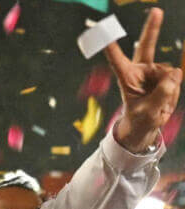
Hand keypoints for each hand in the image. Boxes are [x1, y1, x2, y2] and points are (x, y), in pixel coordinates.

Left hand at [106, 8, 183, 152]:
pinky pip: (176, 78)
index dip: (112, 48)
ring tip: (158, 102)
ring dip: (168, 89)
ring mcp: (155, 71)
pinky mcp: (166, 74)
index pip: (117, 61)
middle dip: (152, 28)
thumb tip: (176, 72)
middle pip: (147, 46)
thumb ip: (162, 94)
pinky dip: (174, 89)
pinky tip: (165, 97)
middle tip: (156, 10)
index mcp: (126, 78)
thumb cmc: (140, 119)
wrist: (147, 124)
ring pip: (168, 73)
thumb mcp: (148, 112)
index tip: (103, 33)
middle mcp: (140, 70)